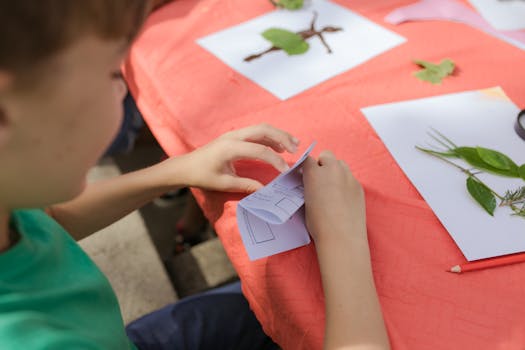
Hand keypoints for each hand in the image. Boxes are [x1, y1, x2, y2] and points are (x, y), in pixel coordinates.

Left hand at [168, 124, 298, 192]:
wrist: (185, 166)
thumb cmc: (201, 176)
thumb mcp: (223, 184)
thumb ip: (246, 185)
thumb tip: (265, 190)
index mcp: (230, 147)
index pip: (259, 150)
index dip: (275, 160)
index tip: (285, 171)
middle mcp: (233, 136)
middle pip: (263, 130)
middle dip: (282, 138)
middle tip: (295, 149)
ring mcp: (234, 134)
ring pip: (261, 128)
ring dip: (278, 135)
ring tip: (293, 145)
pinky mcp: (235, 136)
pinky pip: (256, 132)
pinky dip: (270, 136)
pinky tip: (279, 146)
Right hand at [302, 151, 365, 243]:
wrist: (342, 236)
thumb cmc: (319, 223)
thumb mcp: (306, 202)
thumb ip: (309, 186)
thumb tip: (311, 183)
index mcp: (314, 174)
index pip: (307, 159)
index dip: (306, 167)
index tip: (305, 174)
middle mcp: (332, 170)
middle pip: (326, 155)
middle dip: (322, 164)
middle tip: (320, 179)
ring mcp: (348, 176)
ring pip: (340, 164)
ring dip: (335, 171)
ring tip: (332, 187)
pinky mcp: (359, 185)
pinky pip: (350, 177)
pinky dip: (345, 183)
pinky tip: (343, 198)